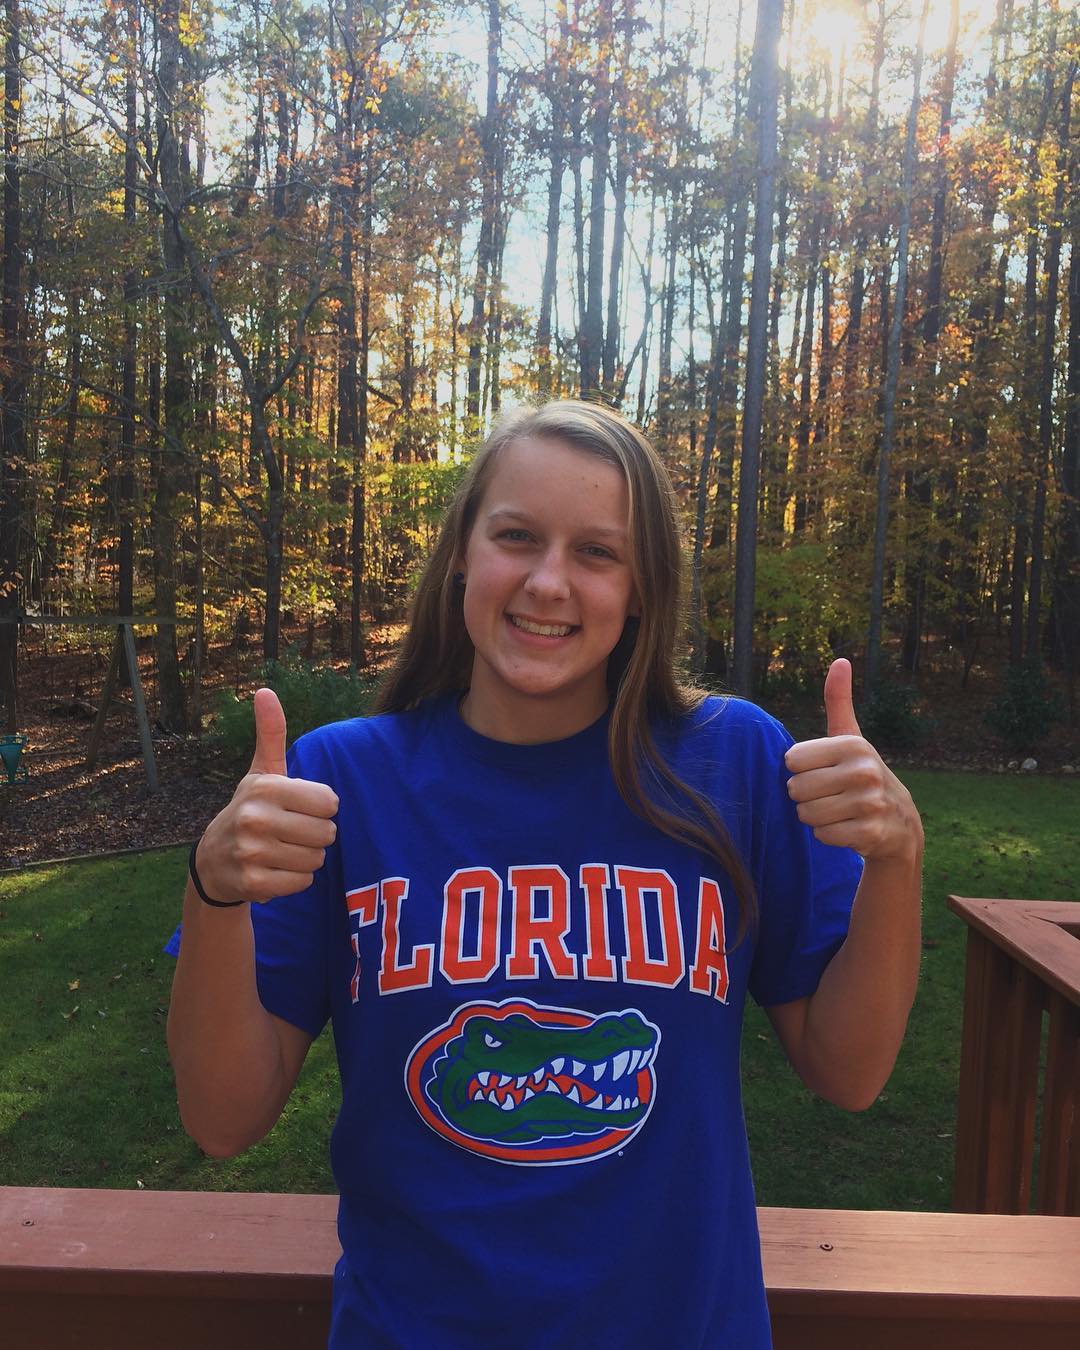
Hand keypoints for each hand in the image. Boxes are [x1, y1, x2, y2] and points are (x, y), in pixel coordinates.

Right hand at [195, 688, 339, 903]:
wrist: (213, 862)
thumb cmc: (250, 810)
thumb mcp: (261, 772)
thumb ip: (271, 734)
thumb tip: (265, 690)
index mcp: (265, 788)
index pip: (329, 802)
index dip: (320, 807)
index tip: (299, 808)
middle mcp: (255, 819)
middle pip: (327, 833)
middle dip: (316, 835)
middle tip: (292, 832)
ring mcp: (252, 853)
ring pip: (317, 859)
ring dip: (307, 858)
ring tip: (282, 850)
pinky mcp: (254, 884)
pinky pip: (303, 883)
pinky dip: (296, 879)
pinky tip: (275, 869)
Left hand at [783, 659, 922, 863]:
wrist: (900, 824)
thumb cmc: (861, 775)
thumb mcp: (851, 737)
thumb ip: (838, 701)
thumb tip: (840, 660)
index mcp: (853, 745)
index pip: (792, 760)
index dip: (800, 770)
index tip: (820, 771)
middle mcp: (864, 771)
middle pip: (796, 789)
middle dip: (805, 797)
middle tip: (827, 795)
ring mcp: (870, 803)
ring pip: (806, 815)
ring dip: (815, 817)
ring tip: (836, 811)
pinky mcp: (870, 833)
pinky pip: (822, 835)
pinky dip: (828, 836)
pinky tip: (846, 828)